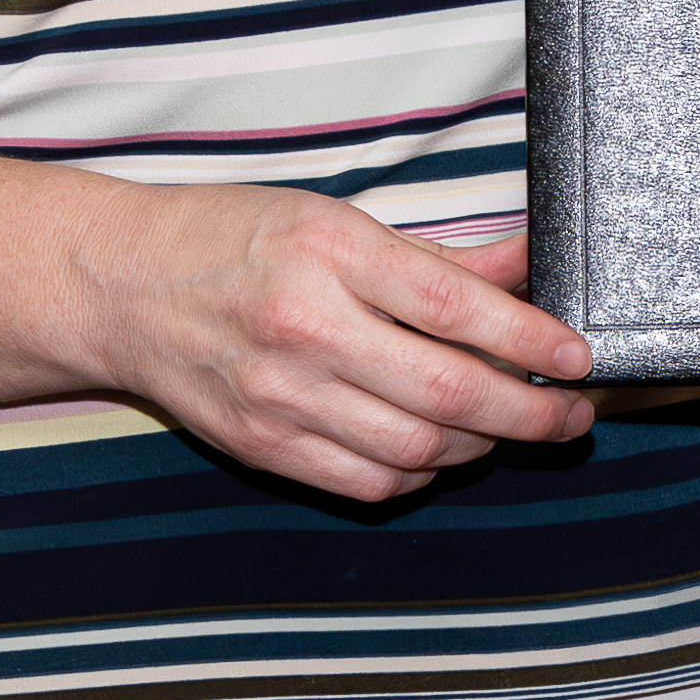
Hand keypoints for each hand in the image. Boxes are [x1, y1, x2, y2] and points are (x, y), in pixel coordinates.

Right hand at [74, 195, 597, 506]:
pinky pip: (369, 479)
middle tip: (571, 415)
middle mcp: (307, 328)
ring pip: (418, 446)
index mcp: (332, 254)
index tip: (578, 358)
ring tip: (507, 427)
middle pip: (449, 390)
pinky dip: (421, 472)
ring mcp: (281, 396)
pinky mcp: (262, 445)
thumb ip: (437, 258)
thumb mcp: (337, 220)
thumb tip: (528, 267)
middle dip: (530, 412)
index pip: (457, 307)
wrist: (121, 286)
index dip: (531, 339)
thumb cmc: (233, 239)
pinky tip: (441, 449)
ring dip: (481, 446)